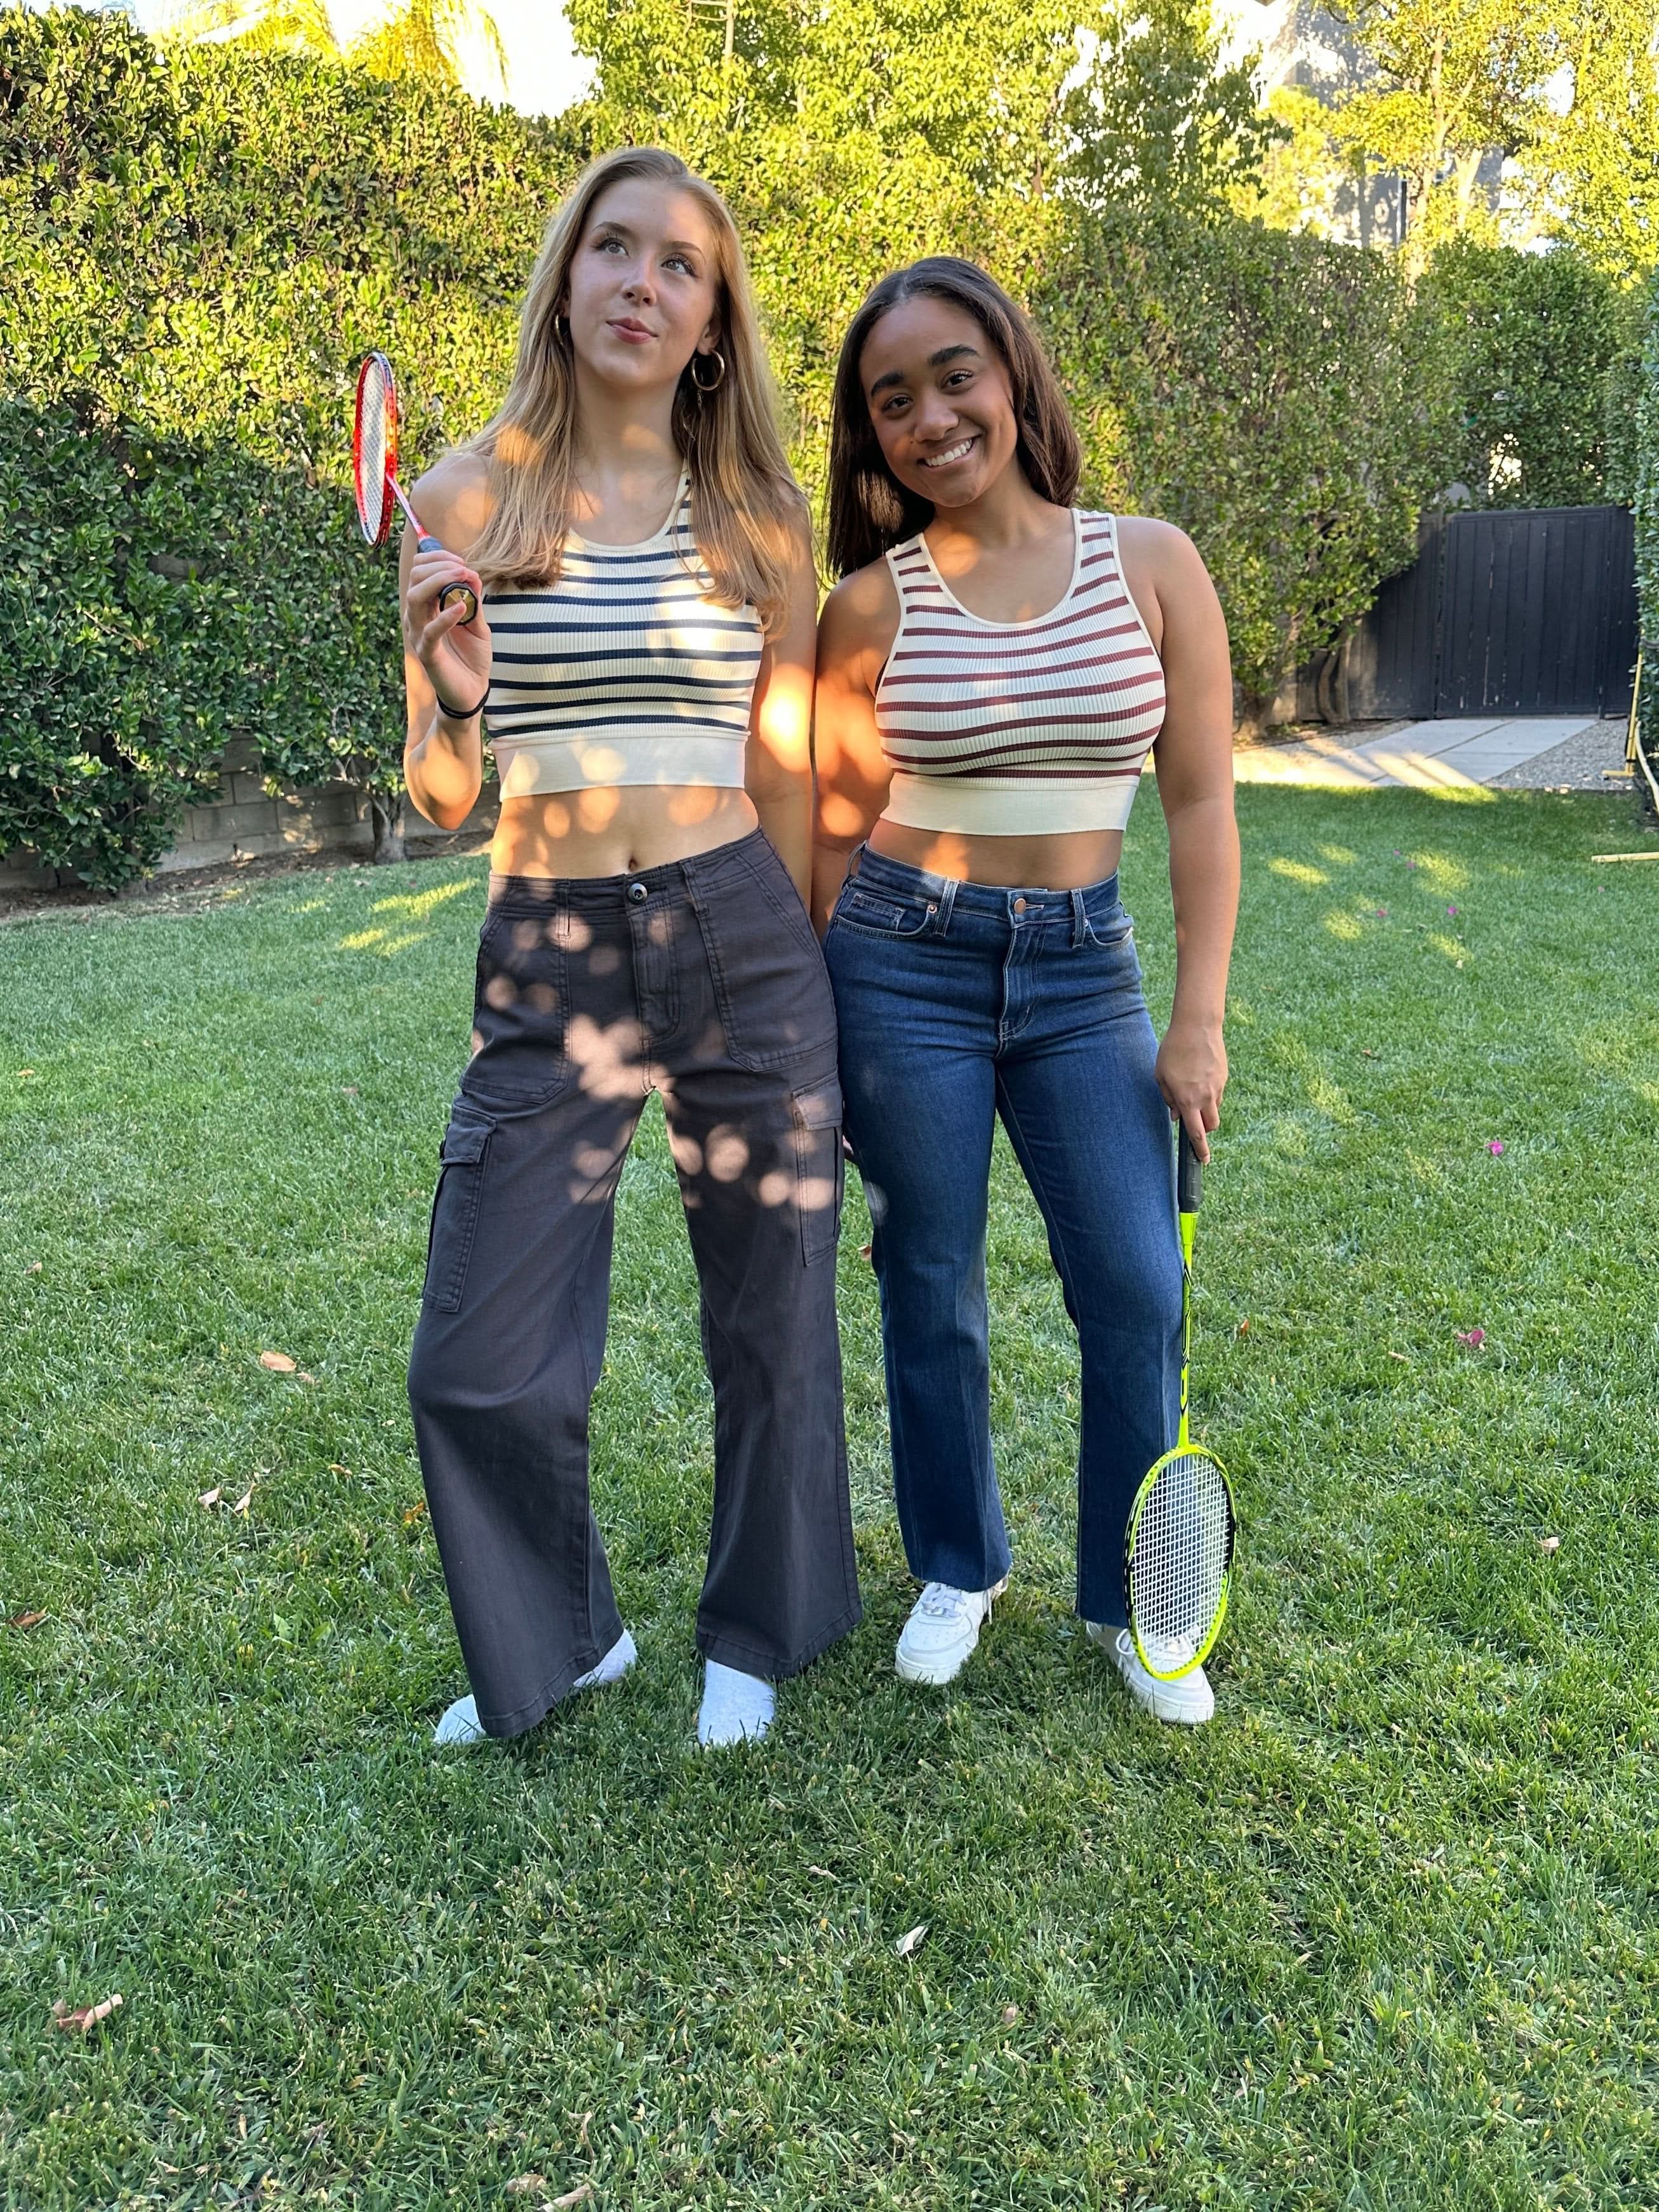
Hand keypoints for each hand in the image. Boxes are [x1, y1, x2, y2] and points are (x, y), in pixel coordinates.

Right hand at [404, 545, 489, 712]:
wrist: (473, 690)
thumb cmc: (471, 656)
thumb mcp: (477, 622)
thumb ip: (473, 600)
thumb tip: (472, 573)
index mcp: (427, 606)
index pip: (419, 571)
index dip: (437, 559)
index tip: (461, 561)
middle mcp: (418, 617)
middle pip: (414, 578)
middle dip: (438, 565)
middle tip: (463, 567)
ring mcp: (419, 635)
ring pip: (414, 599)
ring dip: (438, 581)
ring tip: (461, 577)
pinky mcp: (427, 654)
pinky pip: (429, 632)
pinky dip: (444, 617)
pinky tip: (460, 608)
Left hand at [1155, 1014, 1226, 1161]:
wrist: (1197, 1026)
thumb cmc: (1174, 1050)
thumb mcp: (1161, 1075)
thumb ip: (1168, 1099)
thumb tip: (1176, 1115)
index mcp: (1188, 1100)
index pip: (1196, 1133)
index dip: (1201, 1150)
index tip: (1204, 1161)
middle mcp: (1206, 1097)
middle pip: (1212, 1126)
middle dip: (1205, 1130)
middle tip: (1194, 1122)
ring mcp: (1218, 1087)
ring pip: (1216, 1109)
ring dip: (1207, 1110)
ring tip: (1192, 1091)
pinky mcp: (1224, 1076)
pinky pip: (1218, 1093)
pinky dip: (1210, 1094)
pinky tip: (1199, 1076)